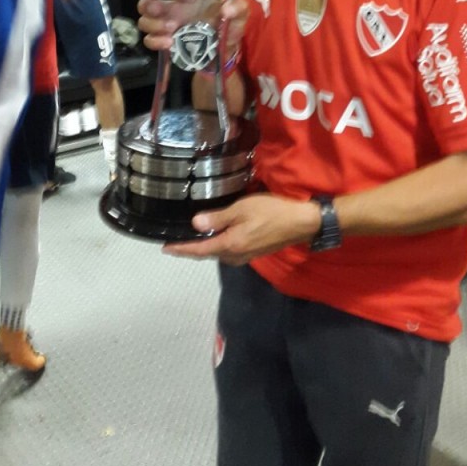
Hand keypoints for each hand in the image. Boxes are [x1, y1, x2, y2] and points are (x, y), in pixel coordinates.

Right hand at [137, 0, 249, 53]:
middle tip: (160, 10)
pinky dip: (156, 41)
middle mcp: (176, 9)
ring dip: (153, 24)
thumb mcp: (240, 16)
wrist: (225, 53)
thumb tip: (227, 9)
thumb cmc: (230, 27)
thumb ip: (239, 8)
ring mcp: (168, 26)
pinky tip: (169, 43)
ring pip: (145, 20)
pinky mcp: (166, 42)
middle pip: (149, 1)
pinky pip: (150, 40)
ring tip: (171, 29)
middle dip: (150, 5)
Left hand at [162, 193, 320, 264]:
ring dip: (206, 248)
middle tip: (177, 242)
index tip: (165, 248)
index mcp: (230, 245)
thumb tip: (195, 224)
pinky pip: (230, 252)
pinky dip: (219, 246)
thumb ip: (218, 217)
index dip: (181, 249)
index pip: (199, 250)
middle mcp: (235, 256)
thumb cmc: (271, 212)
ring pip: (219, 254)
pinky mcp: (254, 252)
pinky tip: (218, 237)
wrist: (300, 223)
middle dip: (192, 249)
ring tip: (194, 239)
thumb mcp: (242, 209)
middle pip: (208, 254)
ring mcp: (246, 256)